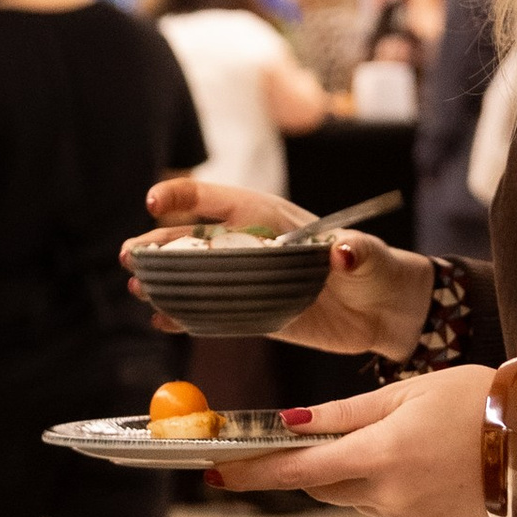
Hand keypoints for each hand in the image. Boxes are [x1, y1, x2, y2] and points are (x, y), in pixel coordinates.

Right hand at [128, 177, 436, 358]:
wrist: (385, 311)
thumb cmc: (378, 269)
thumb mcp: (370, 258)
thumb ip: (355, 253)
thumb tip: (342, 253)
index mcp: (272, 217)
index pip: (220, 199)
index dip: (185, 196)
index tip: (155, 201)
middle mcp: (252, 245)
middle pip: (194, 237)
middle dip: (159, 243)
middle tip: (130, 255)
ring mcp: (248, 280)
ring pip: (194, 274)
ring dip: (163, 279)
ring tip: (137, 286)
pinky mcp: (252, 313)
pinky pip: (210, 312)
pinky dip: (184, 315)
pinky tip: (161, 320)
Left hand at [217, 364, 492, 516]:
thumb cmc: (474, 400)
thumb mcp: (404, 392)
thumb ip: (342, 413)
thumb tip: (286, 422)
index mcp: (381, 454)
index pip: (299, 471)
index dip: (253, 473)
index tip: (216, 471)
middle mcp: (389, 494)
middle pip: (322, 485)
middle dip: (311, 463)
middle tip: (310, 436)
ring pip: (353, 496)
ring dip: (352, 472)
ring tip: (397, 437)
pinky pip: (383, 506)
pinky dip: (383, 485)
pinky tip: (417, 460)